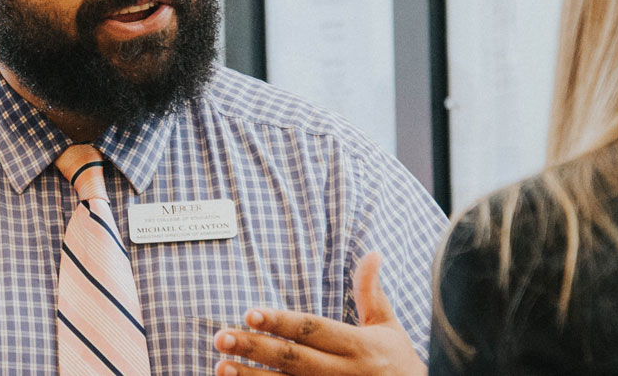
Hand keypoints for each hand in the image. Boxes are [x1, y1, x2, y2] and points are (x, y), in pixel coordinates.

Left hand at [213, 252, 425, 375]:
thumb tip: (371, 253)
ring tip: (222, 367)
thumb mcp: (388, 326)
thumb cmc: (397, 362)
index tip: (250, 313)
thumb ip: (371, 292)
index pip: (312, 330)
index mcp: (357, 346)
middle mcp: (342, 373)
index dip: (281, 322)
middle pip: (293, 359)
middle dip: (255, 348)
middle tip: (221, 337)